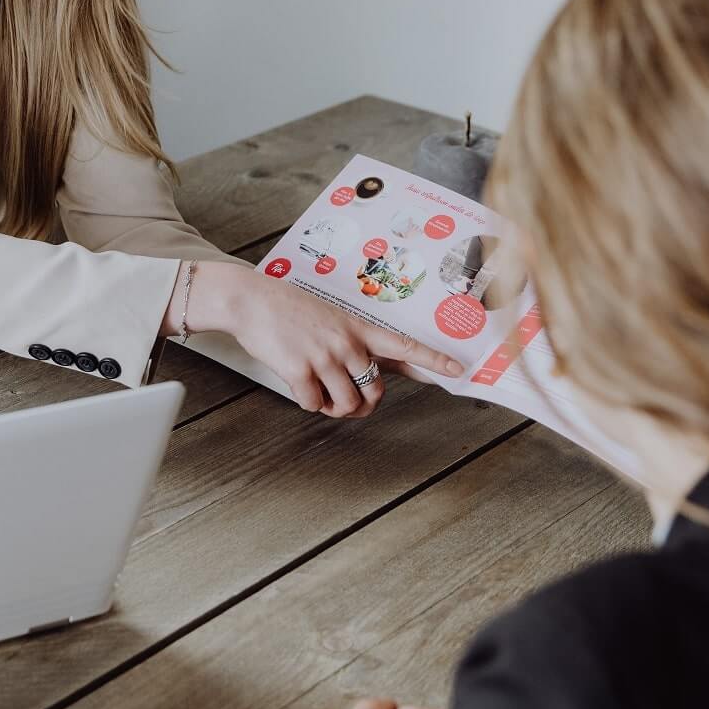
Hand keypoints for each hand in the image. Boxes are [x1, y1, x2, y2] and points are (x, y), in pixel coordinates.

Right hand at [170, 263, 463, 418]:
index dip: (433, 360)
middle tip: (345, 402)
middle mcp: (347, 342)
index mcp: (358, 328)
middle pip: (373, 391)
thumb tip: (370, 370)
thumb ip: (354, 342)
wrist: (251, 300)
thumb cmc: (288, 309)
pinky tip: (298, 386)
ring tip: (319, 394)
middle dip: (362, 405)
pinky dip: (307, 403)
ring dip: (333, 408)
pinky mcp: (300, 369)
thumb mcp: (331, 317)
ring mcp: (324, 356)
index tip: (458, 370)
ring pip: (345, 405)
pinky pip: (313, 405)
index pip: (404, 345)